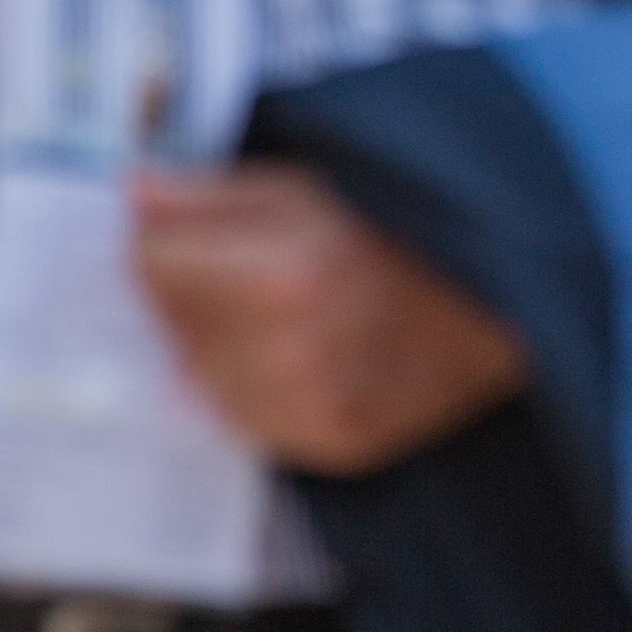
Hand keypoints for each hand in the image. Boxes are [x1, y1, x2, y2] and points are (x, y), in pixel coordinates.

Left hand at [130, 164, 527, 475]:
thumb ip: (213, 194)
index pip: (151, 263)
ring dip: (219, 347)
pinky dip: (254, 390)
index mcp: (279, 274)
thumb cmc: (406, 235)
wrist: (496, 305)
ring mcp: (312, 408)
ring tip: (274, 315)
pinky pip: (246, 421)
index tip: (182, 235)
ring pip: (199, 380)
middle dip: (192, 294)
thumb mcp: (309, 187)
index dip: (162, 240)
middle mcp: (290, 352)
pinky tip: (296, 356)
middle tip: (240, 271)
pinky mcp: (332, 444)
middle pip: (172, 324)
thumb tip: (135, 194)